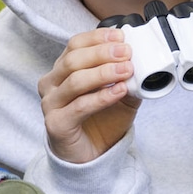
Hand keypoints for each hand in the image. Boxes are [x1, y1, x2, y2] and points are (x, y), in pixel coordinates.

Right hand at [38, 27, 141, 163]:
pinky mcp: (56, 124)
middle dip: (102, 53)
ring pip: (75, 81)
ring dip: (103, 73)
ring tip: (126, 71)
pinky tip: (119, 91)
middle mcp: (51, 84)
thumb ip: (127, 77)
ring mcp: (51, 104)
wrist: (91, 156)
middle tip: (126, 53)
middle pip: (73, 60)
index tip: (120, 37)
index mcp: (62, 70)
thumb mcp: (119, 94)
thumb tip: (141, 60)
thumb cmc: (100, 121)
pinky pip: (80, 106)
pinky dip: (102, 97)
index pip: (75, 45)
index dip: (97, 38)